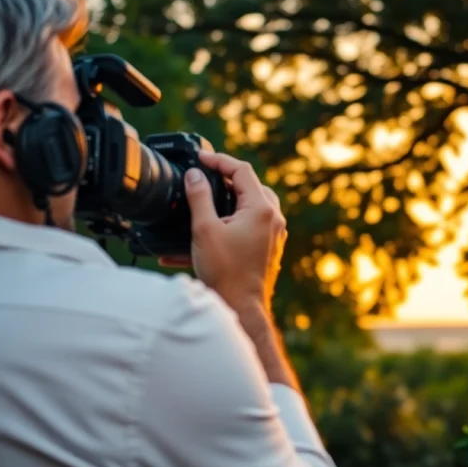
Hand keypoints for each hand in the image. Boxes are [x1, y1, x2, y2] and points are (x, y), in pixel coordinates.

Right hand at [160, 152, 285, 314]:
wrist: (242, 308)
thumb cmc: (225, 272)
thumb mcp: (204, 229)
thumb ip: (199, 197)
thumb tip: (194, 175)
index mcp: (261, 209)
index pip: (241, 170)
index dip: (218, 160)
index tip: (200, 159)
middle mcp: (273, 219)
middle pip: (250, 186)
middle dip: (224, 181)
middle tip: (203, 179)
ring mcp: (273, 235)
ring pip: (250, 207)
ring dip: (227, 203)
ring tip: (204, 204)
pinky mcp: (267, 249)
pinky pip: (249, 228)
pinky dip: (229, 225)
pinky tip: (207, 234)